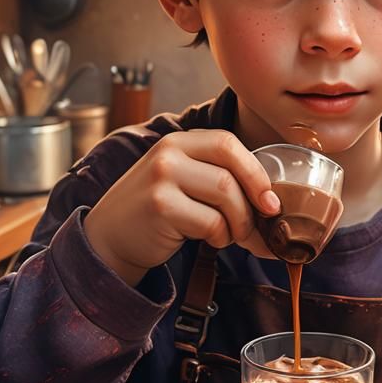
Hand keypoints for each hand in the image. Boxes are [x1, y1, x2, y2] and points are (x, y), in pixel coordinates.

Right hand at [85, 130, 279, 284]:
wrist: (109, 237)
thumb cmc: (158, 211)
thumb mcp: (183, 181)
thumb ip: (218, 177)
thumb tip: (272, 201)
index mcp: (180, 141)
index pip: (228, 143)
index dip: (255, 172)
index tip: (270, 200)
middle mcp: (169, 153)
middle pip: (230, 173)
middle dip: (253, 203)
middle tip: (259, 226)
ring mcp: (162, 178)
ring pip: (225, 196)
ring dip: (238, 224)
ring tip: (231, 235)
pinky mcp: (160, 207)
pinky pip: (210, 222)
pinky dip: (220, 237)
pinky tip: (210, 240)